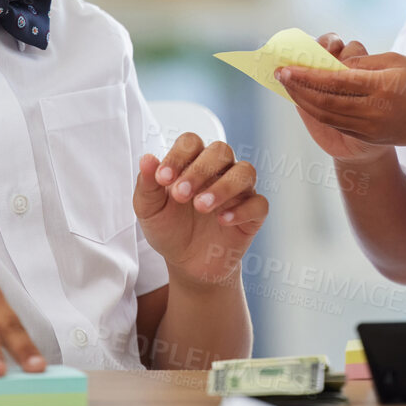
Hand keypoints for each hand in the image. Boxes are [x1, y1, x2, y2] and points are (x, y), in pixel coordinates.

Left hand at [135, 134, 267, 287]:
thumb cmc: (170, 229)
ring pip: (245, 172)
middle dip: (200, 170)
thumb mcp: (150, 210)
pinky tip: (222, 221)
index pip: (191, 142)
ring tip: (201, 206)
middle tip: (181, 194)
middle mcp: (220, 171)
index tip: (162, 178)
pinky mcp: (253, 215)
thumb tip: (147, 159)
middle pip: (221, 151)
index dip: (178, 156)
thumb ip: (147, 184)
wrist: (186, 263)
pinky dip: (243, 210)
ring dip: (223, 186)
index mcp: (193, 162)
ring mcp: (239, 192)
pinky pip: (259, 204)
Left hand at [276, 49, 405, 149]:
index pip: (334, 81)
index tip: (286, 66)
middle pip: (324, 101)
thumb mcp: (396, 61)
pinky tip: (309, 100)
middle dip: (298, 87)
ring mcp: (371, 128)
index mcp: (381, 87)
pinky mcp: (370, 137)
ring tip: (290, 86)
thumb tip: (333, 63)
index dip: (306, 74)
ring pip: (327, 116)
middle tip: (279, 74)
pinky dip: (319, 111)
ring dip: (304, 101)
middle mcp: (373, 111)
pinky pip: (338, 124)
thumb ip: (362, 62)